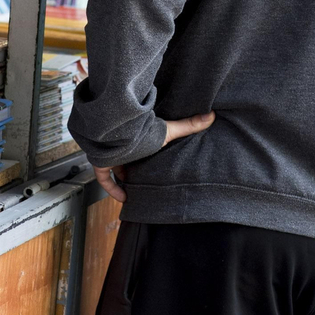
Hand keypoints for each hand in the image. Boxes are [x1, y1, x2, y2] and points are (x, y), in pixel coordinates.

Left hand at [93, 112, 216, 203]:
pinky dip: (113, 189)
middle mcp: (125, 146)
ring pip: (118, 167)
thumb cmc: (142, 131)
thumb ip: (187, 126)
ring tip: (137, 190)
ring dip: (125, 177)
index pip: (143, 145)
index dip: (148, 152)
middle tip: (147, 178)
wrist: (116, 135)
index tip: (156, 162)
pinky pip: (106, 179)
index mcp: (140, 138)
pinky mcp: (102, 163)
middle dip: (137, 166)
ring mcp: (112, 154)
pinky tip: (124, 199)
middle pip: (131, 157)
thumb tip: (211, 115)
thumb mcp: (167, 131)